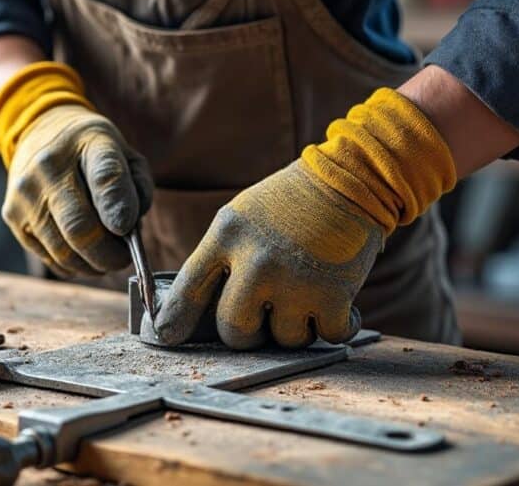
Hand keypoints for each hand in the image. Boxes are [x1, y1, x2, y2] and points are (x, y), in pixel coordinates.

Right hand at [0, 63, 152, 277]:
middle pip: (80, 228)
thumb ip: (136, 187)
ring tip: (105, 257)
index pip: (105, 176)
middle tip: (123, 258)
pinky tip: (83, 255)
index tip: (126, 228)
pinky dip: (72, 264)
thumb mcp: (123, 152)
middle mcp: (48, 167)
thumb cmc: (90, 150)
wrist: (40, 130)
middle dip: (109, 255)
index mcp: (88, 143)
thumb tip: (127, 229)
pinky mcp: (12, 216)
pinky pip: (48, 257)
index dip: (118, 207)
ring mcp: (25, 194)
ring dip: (91, 264)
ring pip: (63, 252)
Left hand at [153, 88, 457, 348]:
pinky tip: (336, 309)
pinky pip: (326, 336)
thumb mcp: (242, 216)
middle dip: (247, 334)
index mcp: (227, 237)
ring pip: (282, 339)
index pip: (188, 289)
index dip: (174, 319)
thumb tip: (203, 312)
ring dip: (295, 328)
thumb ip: (222, 258)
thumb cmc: (292, 202)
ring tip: (305, 298)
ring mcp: (294, 281)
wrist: (352, 179)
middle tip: (263, 318)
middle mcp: (255, 262)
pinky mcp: (333, 295)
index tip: (166, 336)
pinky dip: (334, 327)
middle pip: (234, 329)